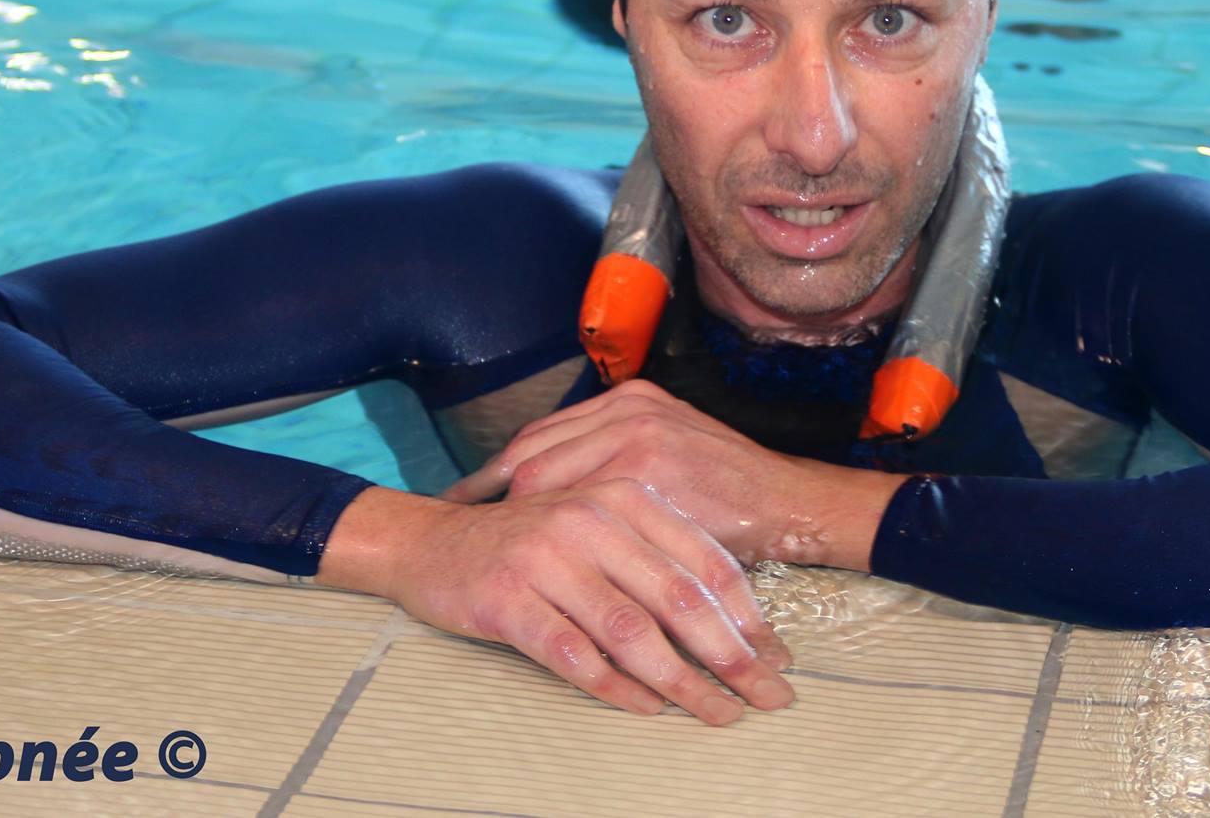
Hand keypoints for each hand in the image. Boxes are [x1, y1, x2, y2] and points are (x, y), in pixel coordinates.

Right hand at [324, 483, 793, 725]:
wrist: (431, 541)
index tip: (778, 656)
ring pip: (632, 631)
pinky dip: (617, 688)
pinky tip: (647, 710)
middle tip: (768, 695)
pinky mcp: (509, 599)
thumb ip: (654, 557)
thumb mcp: (597, 526)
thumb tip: (731, 621)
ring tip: (718, 712)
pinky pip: (575, 654)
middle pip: (678, 598)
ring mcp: (547, 558)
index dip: (747, 614)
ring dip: (684, 681)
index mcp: (621, 496)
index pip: (702, 559)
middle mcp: (589, 520)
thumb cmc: (528, 540)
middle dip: (732, 655)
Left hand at [444, 379, 905, 569]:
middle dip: (493, 489)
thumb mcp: (671, 445)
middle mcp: (628, 410)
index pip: (544, 432)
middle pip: (532, 451)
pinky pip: (577, 509)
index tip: (468, 494)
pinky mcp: (648, 478)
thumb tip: (553, 478)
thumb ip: (616, 452)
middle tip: (458, 520)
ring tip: (486, 543)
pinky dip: (550, 532)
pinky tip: (533, 555)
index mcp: (631, 399)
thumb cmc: (731, 487)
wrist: (790, 504)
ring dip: (515, 514)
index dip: (501, 469)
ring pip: (545, 479)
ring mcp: (636, 440)